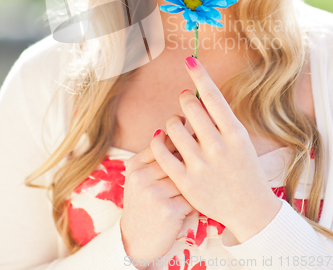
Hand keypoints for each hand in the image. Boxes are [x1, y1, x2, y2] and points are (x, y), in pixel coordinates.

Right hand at [120, 127, 194, 269]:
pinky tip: (198, 201)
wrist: (135, 241)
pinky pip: (191, 195)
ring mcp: (154, 193)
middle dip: (192, 158)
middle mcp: (142, 177)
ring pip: (186, 176)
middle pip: (176, 157)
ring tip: (203, 182)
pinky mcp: (168, 210)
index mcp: (135, 165)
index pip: (162, 143)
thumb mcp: (139, 177)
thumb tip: (170, 130)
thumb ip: (153, 156)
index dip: (180, 140)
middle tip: (204, 159)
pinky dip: (197, 198)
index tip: (192, 139)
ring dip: (196, 179)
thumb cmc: (144, 203)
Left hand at [150, 57, 281, 243]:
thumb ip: (221, 120)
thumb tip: (199, 93)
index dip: (200, 76)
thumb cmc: (245, 169)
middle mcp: (219, 147)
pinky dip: (158, 141)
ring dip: (172, 121)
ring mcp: (201, 165)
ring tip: (177, 124)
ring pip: (173, 127)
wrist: (250, 210)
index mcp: (235, 134)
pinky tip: (161, 138)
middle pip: (190, 108)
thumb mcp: (241, 141)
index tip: (189, 60)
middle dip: (184, 98)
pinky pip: (161, 153)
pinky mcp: (185, 181)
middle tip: (185, 99)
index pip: (213, 97)